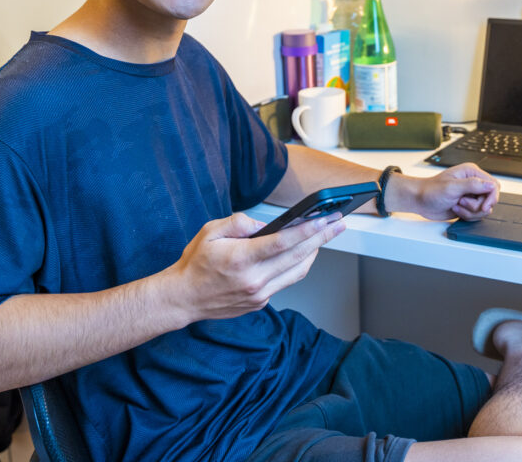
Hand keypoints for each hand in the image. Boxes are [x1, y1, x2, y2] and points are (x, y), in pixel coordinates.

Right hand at [164, 212, 345, 324]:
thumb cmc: (195, 263)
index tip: (325, 219)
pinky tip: (301, 252)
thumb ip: (240, 223)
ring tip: (324, 235)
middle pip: (299, 256)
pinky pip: (286, 281)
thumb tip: (265, 225)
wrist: (183, 298)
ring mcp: (259, 294)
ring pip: (298, 272)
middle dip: (322, 237)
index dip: (308, 230)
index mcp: (242, 260)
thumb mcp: (210, 231)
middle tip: (338, 224)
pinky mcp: (261, 302)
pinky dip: (297, 265)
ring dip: (315, 252)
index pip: (283, 243)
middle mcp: (254, 280)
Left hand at [396, 163, 499, 221]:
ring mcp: (471, 195)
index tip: (484, 206)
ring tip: (456, 205)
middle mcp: (473, 183)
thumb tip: (491, 185)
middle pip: (490, 199)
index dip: (492, 197)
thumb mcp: (452, 187)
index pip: (493, 185)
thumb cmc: (431, 190)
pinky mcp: (468, 205)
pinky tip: (456, 209)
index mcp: (471, 172)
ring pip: (484, 209)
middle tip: (462, 202)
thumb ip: (472, 185)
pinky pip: (477, 215)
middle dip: (477, 206)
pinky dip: (467, 215)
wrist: (420, 200)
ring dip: (470, 211)